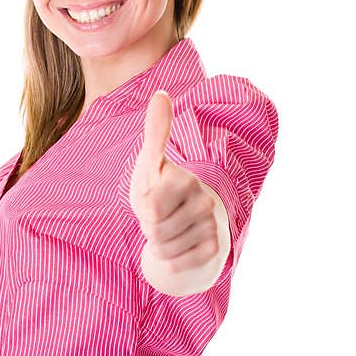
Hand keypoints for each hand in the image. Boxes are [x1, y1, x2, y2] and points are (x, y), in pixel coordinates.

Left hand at [128, 90, 229, 296]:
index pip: (149, 209)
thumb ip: (156, 131)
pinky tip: (178, 243)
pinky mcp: (215, 247)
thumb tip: (161, 93)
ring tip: (167, 227)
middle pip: (155, 232)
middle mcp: (203, 200)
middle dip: (148, 228)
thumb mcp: (151, 161)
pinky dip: (172, 259)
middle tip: (158, 215)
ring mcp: (212, 224)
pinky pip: (181, 262)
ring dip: (159, 244)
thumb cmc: (161, 185)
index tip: (150, 196)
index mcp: (184, 179)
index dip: (141, 207)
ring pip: (166, 250)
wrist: (186, 215)